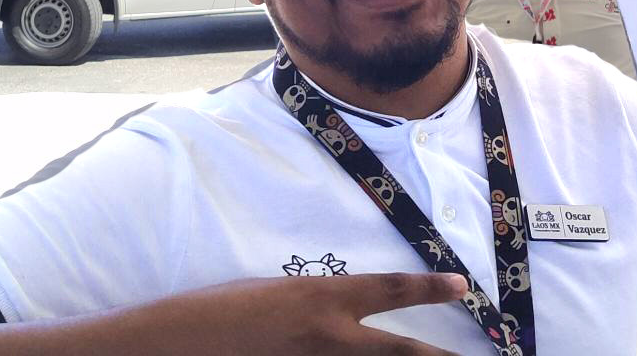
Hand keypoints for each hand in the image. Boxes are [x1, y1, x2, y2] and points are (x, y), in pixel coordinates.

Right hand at [162, 271, 467, 353]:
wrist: (175, 346)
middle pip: (403, 352)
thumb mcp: (274, 294)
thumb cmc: (218, 313)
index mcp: (322, 298)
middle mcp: (331, 337)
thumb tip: (347, 317)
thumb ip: (318, 306)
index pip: (390, 290)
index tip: (461, 286)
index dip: (430, 287)